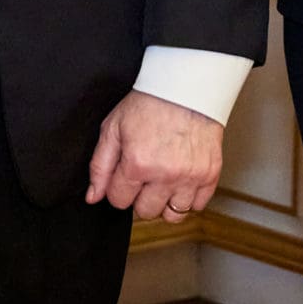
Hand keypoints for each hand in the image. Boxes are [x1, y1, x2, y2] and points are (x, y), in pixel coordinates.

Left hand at [86, 89, 222, 222]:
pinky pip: (197, 206)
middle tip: (144, 175)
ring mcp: (190, 177)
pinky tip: (180, 179)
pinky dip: (188, 197)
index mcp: (137, 164)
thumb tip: (93, 196)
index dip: (118, 188)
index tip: (124, 174)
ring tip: (163, 180)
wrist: (185, 88)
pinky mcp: (210, 175)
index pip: (119, 201)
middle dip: (139, 197)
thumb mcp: (113, 128)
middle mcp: (165, 175)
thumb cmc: (148, 104)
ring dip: (164, 201)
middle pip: (145, 211)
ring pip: (173, 215)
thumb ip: (100, 166)